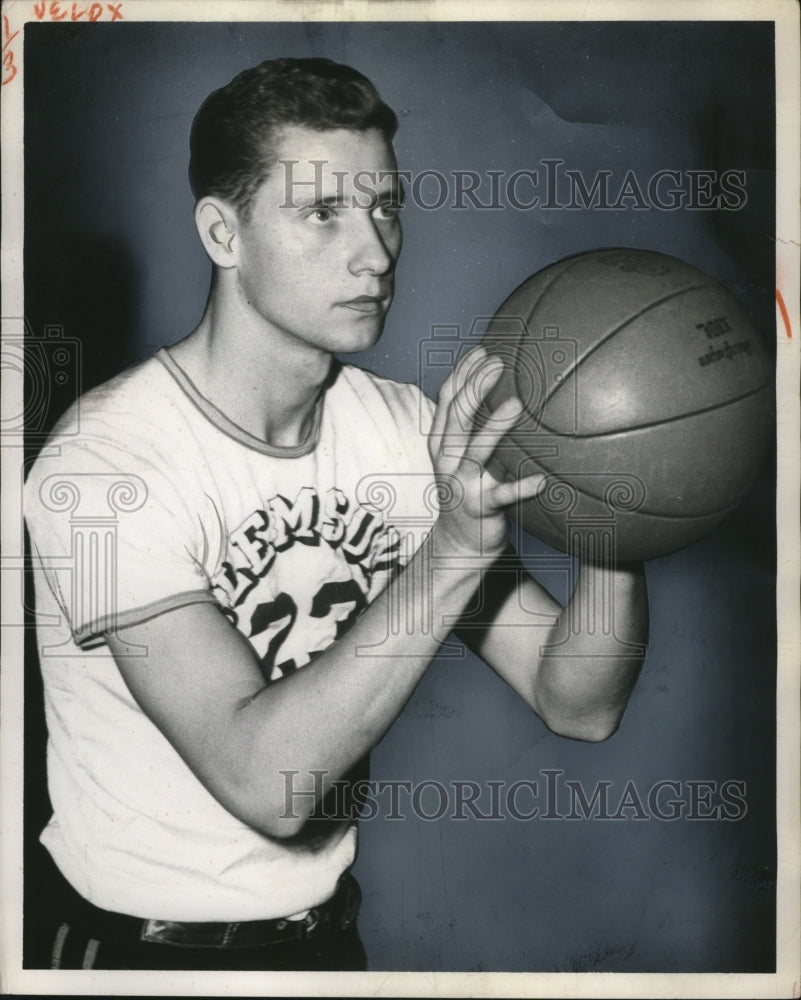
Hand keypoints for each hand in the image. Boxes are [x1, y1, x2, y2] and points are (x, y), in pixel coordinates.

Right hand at [428, 346, 544, 557]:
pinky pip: (502, 496)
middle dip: (474, 387)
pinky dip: (521, 488)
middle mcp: (447, 459)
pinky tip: (542, 481)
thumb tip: (511, 389)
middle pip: (456, 416)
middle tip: (500, 363)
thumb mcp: (467, 456)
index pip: (447, 399)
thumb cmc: (472, 490)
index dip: (463, 372)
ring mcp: (461, 483)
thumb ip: (479, 427)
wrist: (460, 543)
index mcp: (443, 442)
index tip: (484, 349)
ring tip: (517, 404)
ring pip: (476, 451)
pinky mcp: (479, 507)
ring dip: (495, 427)